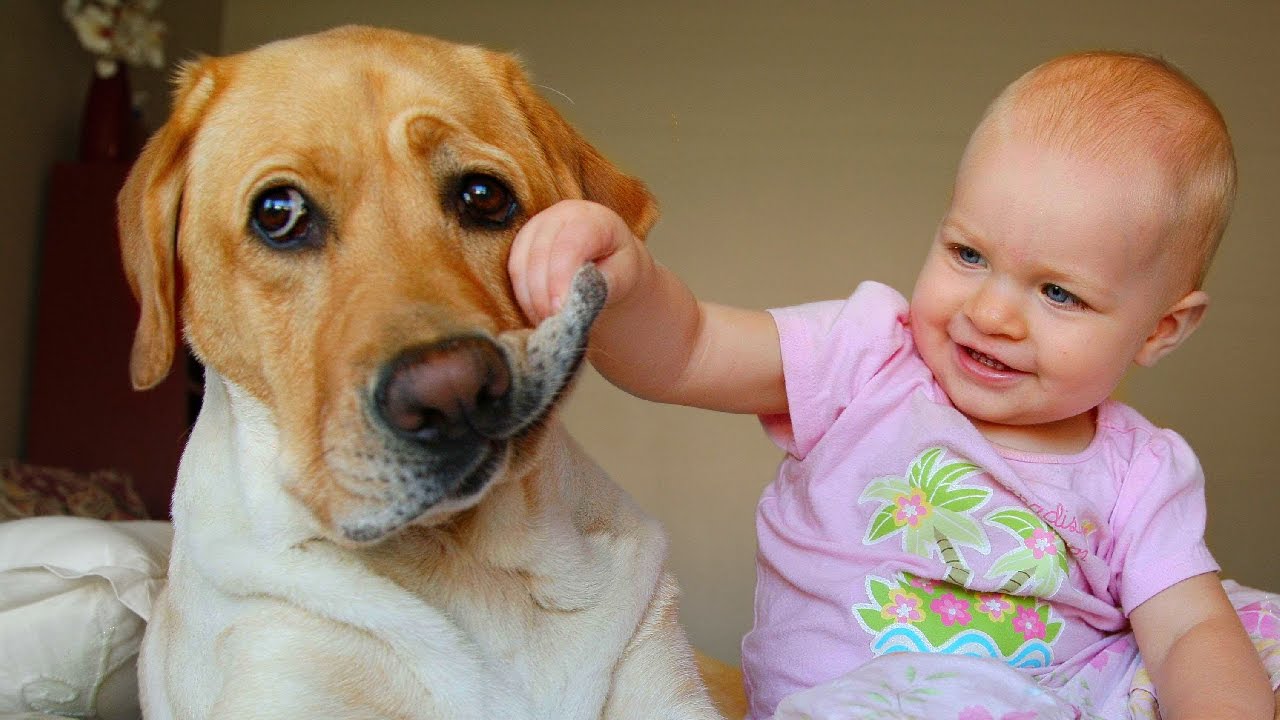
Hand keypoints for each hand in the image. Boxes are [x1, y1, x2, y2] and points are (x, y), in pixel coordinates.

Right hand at [508, 199, 653, 324]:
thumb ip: (603, 284)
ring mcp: (536, 226)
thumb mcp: (623, 275)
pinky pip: (514, 271)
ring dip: (530, 299)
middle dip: (543, 295)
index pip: (569, 245)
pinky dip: (523, 297)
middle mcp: (559, 216)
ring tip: (547, 322)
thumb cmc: (618, 266)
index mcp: (591, 219)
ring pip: (521, 264)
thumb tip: (575, 300)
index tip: (560, 310)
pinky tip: (537, 313)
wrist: (608, 258)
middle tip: (553, 324)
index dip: (560, 278)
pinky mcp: (522, 242)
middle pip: (540, 255)